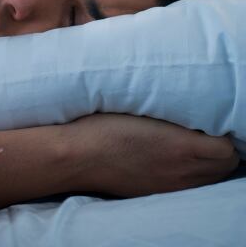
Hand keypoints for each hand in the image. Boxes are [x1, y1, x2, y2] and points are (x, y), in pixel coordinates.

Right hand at [65, 113, 239, 196]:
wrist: (77, 156)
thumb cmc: (103, 127)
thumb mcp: (140, 110)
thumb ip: (172, 115)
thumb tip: (193, 115)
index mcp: (180, 148)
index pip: (226, 149)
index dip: (223, 133)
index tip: (210, 120)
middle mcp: (181, 172)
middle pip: (225, 167)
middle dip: (222, 149)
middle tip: (206, 132)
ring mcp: (169, 186)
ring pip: (210, 180)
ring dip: (210, 164)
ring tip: (193, 146)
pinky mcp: (155, 193)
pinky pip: (190, 188)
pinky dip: (193, 175)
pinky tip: (176, 161)